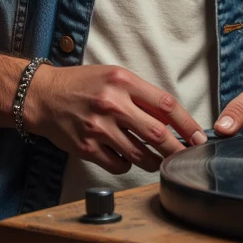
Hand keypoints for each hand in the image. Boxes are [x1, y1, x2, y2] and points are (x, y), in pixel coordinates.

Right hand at [23, 63, 206, 172]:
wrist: (43, 96)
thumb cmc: (82, 85)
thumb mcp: (114, 77)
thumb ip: (141, 95)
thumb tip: (172, 119)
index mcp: (123, 81)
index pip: (165, 105)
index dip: (187, 124)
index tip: (199, 137)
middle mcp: (111, 103)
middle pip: (157, 134)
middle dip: (177, 150)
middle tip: (186, 157)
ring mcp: (98, 127)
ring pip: (139, 154)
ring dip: (154, 161)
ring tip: (158, 161)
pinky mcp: (86, 147)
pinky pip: (118, 164)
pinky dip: (127, 164)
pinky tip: (125, 156)